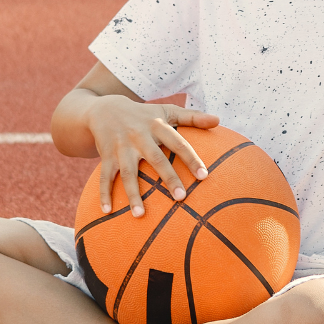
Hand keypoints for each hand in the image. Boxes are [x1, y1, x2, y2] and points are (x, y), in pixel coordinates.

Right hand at [86, 98, 219, 216]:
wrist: (106, 108)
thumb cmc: (144, 114)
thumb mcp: (167, 111)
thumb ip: (192, 117)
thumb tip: (218, 119)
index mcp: (157, 126)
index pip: (178, 143)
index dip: (191, 159)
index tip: (204, 176)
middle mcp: (139, 137)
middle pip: (156, 159)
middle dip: (168, 178)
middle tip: (181, 198)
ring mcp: (121, 148)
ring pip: (128, 173)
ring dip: (133, 194)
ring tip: (140, 215)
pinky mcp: (107, 156)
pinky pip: (105, 177)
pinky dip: (104, 194)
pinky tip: (107, 211)